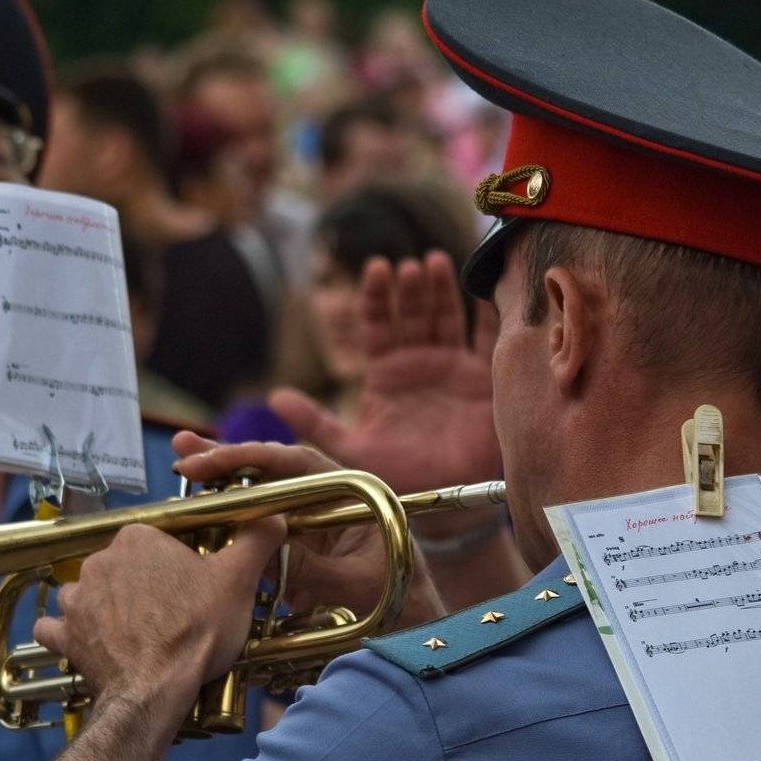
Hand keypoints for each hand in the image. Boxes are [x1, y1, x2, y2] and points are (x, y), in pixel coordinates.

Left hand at [32, 514, 285, 727]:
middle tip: (172, 613)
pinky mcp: (65, 634)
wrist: (155, 690)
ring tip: (135, 631)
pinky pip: (57, 627)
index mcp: (138, 538)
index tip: (193, 586)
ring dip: (105, 606)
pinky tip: (91, 642)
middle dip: (142, 585)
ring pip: (89, 592)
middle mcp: (99, 560)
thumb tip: (275, 515)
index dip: (176, 563)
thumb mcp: (237, 581)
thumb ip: (256, 540)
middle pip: (124, 565)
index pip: (157, 540)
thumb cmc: (196, 631)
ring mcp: (76, 598)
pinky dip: (70, 633)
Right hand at [174, 433, 445, 627]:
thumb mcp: (359, 587)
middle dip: (227, 462)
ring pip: (262, 501)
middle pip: (272, 474)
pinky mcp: (301, 553)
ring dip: (224, 490)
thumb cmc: (405, 608)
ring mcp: (314, 527)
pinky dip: (233, 527)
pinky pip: (262, 535)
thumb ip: (314, 569)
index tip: (210, 463)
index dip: (249, 458)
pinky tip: (201, 519)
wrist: (417, 640)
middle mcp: (331, 503)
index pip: (296, 464)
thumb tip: (263, 551)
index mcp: (354, 495)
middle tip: (183, 450)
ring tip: (184, 469)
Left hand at [270, 250, 499, 492]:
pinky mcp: (483, 377)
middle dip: (409, 290)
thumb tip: (273, 398)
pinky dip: (487, 312)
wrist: (446, 498)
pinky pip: (486, 338)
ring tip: (432, 262)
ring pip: (445, 317)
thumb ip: (315, 422)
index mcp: (385, 373)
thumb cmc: (397, 475)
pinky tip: (483, 285)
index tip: (375, 269)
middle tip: (407, 268)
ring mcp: (452, 366)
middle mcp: (417, 362)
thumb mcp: (349, 449)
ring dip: (440, 290)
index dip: (375, 297)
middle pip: (411, 315)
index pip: (376, 324)